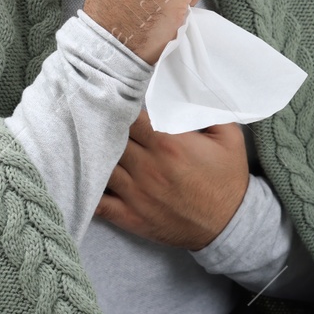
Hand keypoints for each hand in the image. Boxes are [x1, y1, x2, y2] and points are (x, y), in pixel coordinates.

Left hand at [97, 109, 248, 249]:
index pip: (128, 116)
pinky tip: (84, 178)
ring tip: (92, 146)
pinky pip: (97, 202)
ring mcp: (135, 194)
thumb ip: (206, 109)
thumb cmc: (228, 178)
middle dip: (105, 128)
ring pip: (99, 165)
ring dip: (94, 155)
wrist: (229, 225)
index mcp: (168, 143)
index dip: (120, 107)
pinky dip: (87, 190)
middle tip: (101, 121)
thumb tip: (187, 87)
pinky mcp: (130, 216)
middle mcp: (147, 167)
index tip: (119, 103)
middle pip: (109, 138)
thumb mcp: (229, 136)